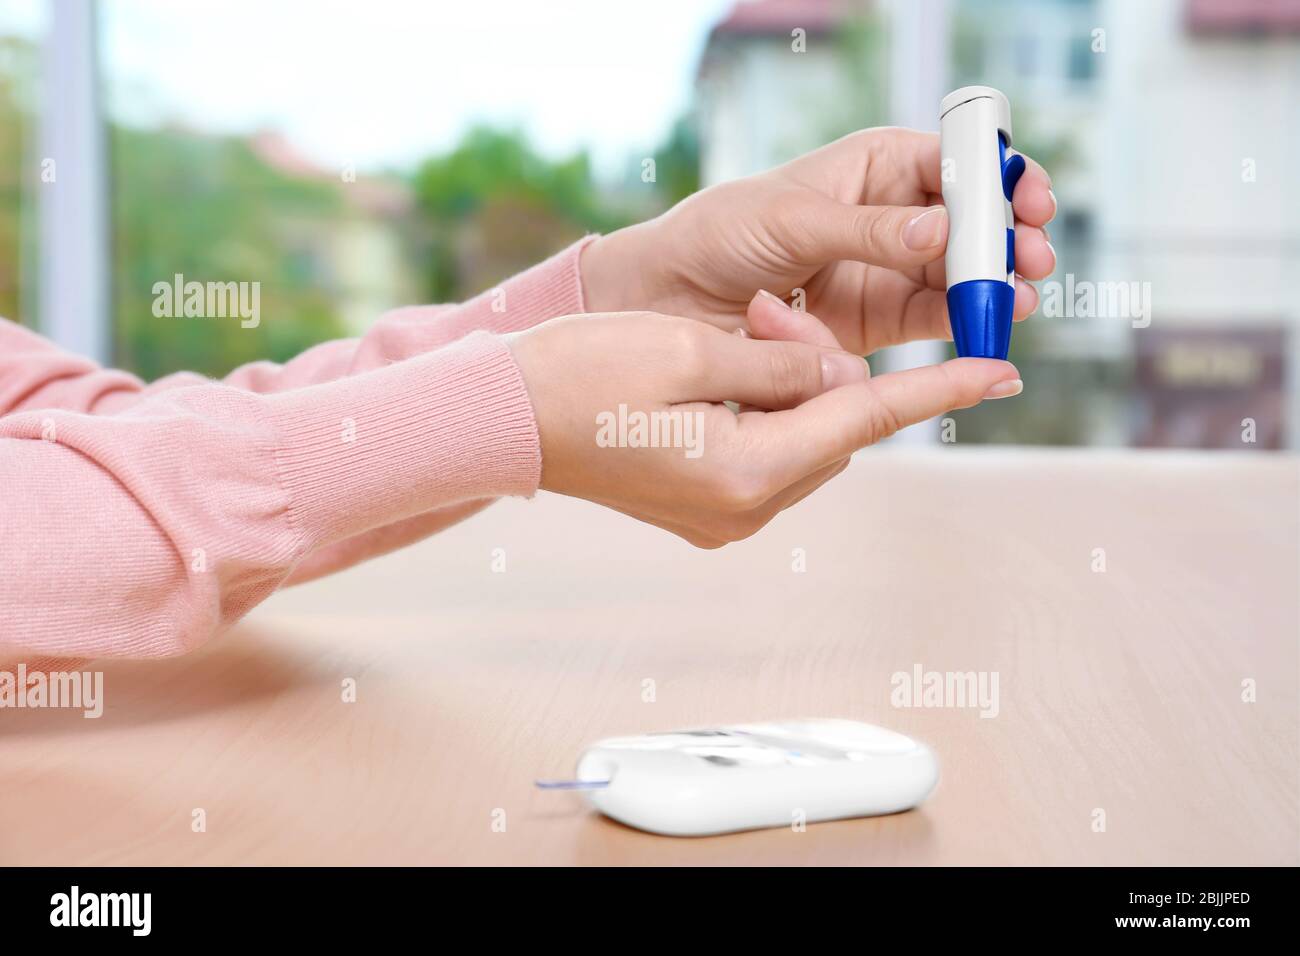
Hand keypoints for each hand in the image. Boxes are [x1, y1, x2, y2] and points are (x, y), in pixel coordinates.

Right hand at [507, 306, 1020, 547]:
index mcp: (745, 474)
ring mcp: (721, 519)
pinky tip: (725, 376)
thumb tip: (842, 373)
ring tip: (738, 337)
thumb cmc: (581, 375)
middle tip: (773, 312)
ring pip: (802, 443)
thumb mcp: (692, 347)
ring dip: (790, 387)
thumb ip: (786, 362)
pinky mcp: (702, 510)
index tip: (1003, 372)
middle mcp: (742, 512)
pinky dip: (765, 412)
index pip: (866, 422)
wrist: (500, 420)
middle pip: (833, 432)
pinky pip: (766, 457)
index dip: (939, 390)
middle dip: (824, 368)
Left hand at [581, 127, 1055, 355]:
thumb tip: (943, 229)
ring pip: (957, 273)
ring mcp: (884, 270)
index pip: (954, 163)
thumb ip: (869, 230)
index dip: (999, 178)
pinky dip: (962, 321)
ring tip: (1020, 296)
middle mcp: (889, 216)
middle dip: (1007, 238)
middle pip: (969, 222)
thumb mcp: (793, 220)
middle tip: (1035, 257)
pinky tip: (991, 323)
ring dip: (993, 283)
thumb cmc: (719, 234)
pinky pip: (930, 318)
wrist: (670, 297)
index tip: (1030, 198)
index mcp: (873, 166)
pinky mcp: (872, 323)